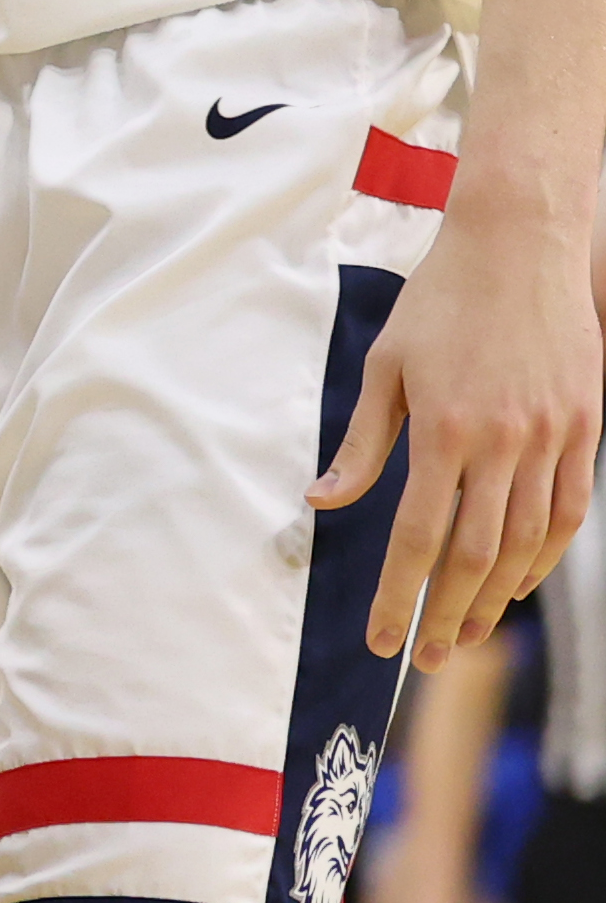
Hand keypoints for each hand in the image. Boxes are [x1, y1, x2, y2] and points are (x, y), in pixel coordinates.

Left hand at [317, 192, 604, 668]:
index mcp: (445, 429)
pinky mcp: (584, 430)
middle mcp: (504, 442)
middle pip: (477, 556)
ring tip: (465, 635)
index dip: (399, 596)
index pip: (419, 537)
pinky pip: (569, 513)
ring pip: (527, 544)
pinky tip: (516, 583)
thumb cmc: (439, 301)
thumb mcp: (384, 364)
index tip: (380, 640)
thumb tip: (322, 503)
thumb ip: (361, 442)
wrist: (520, 246)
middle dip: (447, 615)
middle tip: (425, 657)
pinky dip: (544, 557)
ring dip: (495, 599)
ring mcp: (552, 438)